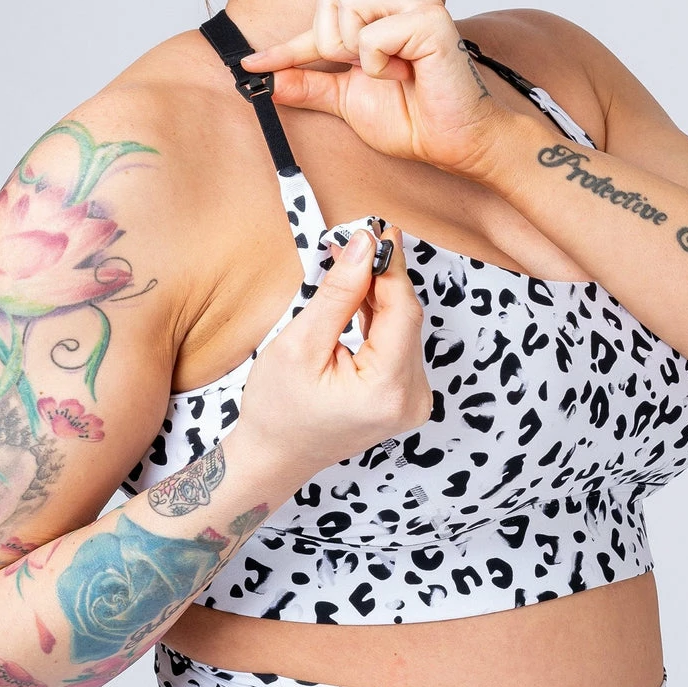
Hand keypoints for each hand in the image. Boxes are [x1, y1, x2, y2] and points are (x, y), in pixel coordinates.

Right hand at [236, 226, 431, 482]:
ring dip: (380, 294)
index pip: (403, 311)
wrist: (274, 457)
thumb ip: (339, 294)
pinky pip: (399, 344)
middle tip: (358, 238)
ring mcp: (412, 401)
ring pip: (404, 328)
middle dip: (382, 276)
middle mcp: (411, 400)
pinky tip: (361, 293)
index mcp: (387, 391)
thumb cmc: (277, 409)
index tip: (379, 229)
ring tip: (351, 261)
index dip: (392, 266)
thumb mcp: (300, 344)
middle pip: (407, 319)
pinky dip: (380, 317)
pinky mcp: (405, 397)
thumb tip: (366, 246)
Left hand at [241, 0, 510, 178]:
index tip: (248, 65)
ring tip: (391, 72)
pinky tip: (407, 75)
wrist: (452, 143)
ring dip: (357, 54)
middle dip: (334, 46)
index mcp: (382, 10)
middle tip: (368, 72)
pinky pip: (371, 37)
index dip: (286, 45)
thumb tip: (268, 81)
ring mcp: (418, 3)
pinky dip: (379, 66)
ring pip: (347, 8)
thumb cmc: (413, 119)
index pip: (322, 16)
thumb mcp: (347, 101)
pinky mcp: (430, 19)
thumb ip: (311, 85)